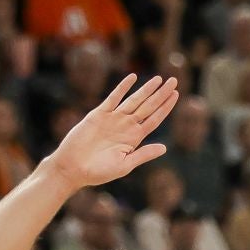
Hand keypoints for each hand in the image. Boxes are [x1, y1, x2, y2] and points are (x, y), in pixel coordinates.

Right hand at [47, 74, 177, 188]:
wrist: (72, 168)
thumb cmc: (98, 172)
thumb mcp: (124, 165)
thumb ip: (143, 155)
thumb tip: (164, 148)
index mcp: (134, 139)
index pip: (154, 119)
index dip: (165, 107)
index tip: (176, 95)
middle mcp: (126, 126)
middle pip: (148, 106)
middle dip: (161, 94)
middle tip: (174, 80)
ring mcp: (113, 119)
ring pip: (134, 100)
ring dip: (146, 89)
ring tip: (159, 79)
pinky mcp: (99, 114)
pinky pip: (113, 98)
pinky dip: (123, 87)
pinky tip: (133, 77)